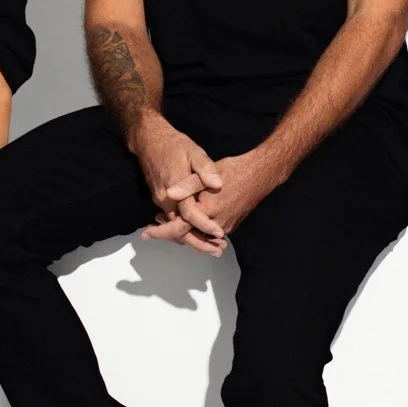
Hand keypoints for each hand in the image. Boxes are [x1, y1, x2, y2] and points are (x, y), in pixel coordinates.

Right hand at [130, 115, 224, 245]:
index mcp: (175, 189)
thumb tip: (217, 184)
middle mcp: (165, 199)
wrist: (149, 141)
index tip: (220, 233)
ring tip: (212, 247)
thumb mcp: (194, 152)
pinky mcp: (160, 200)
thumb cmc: (174, 145)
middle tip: (218, 251)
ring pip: (175, 228)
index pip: (190, 214)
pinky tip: (197, 235)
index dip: (205, 225)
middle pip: (180, 229)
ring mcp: (161, 201)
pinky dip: (184, 230)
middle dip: (199, 242)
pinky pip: (172, 221)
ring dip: (192, 239)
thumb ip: (205, 169)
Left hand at [141, 149, 275, 252]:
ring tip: (164, 223)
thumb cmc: (234, 170)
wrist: (261, 174)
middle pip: (187, 236)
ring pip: (197, 236)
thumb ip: (187, 184)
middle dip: (168, 234)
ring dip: (182, 231)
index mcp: (207, 211)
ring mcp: (225, 227)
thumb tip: (169, 193)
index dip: (161, 232)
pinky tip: (186, 221)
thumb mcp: (206, 171)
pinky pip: (208, 233)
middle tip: (151, 230)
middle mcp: (216, 225)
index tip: (145, 233)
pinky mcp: (231, 225)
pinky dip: (195, 230)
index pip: (178, 229)